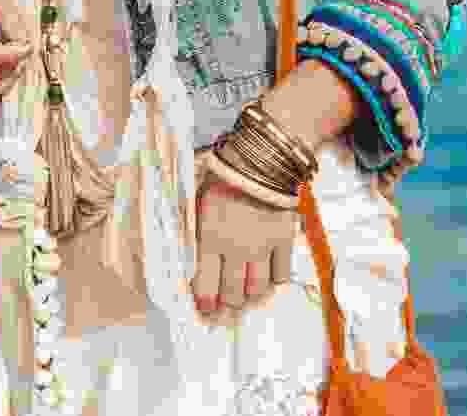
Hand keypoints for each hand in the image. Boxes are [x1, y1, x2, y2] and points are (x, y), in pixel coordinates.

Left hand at [192, 168, 298, 320]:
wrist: (262, 157)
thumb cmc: (224, 171)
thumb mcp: (198, 193)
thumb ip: (193, 220)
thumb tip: (181, 238)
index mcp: (210, 237)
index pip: (205, 283)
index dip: (204, 301)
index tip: (205, 309)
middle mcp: (236, 249)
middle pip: (232, 292)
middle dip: (227, 305)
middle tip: (225, 310)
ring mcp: (262, 247)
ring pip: (257, 289)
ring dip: (250, 297)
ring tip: (246, 298)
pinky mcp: (285, 241)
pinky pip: (281, 273)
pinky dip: (275, 281)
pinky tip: (270, 279)